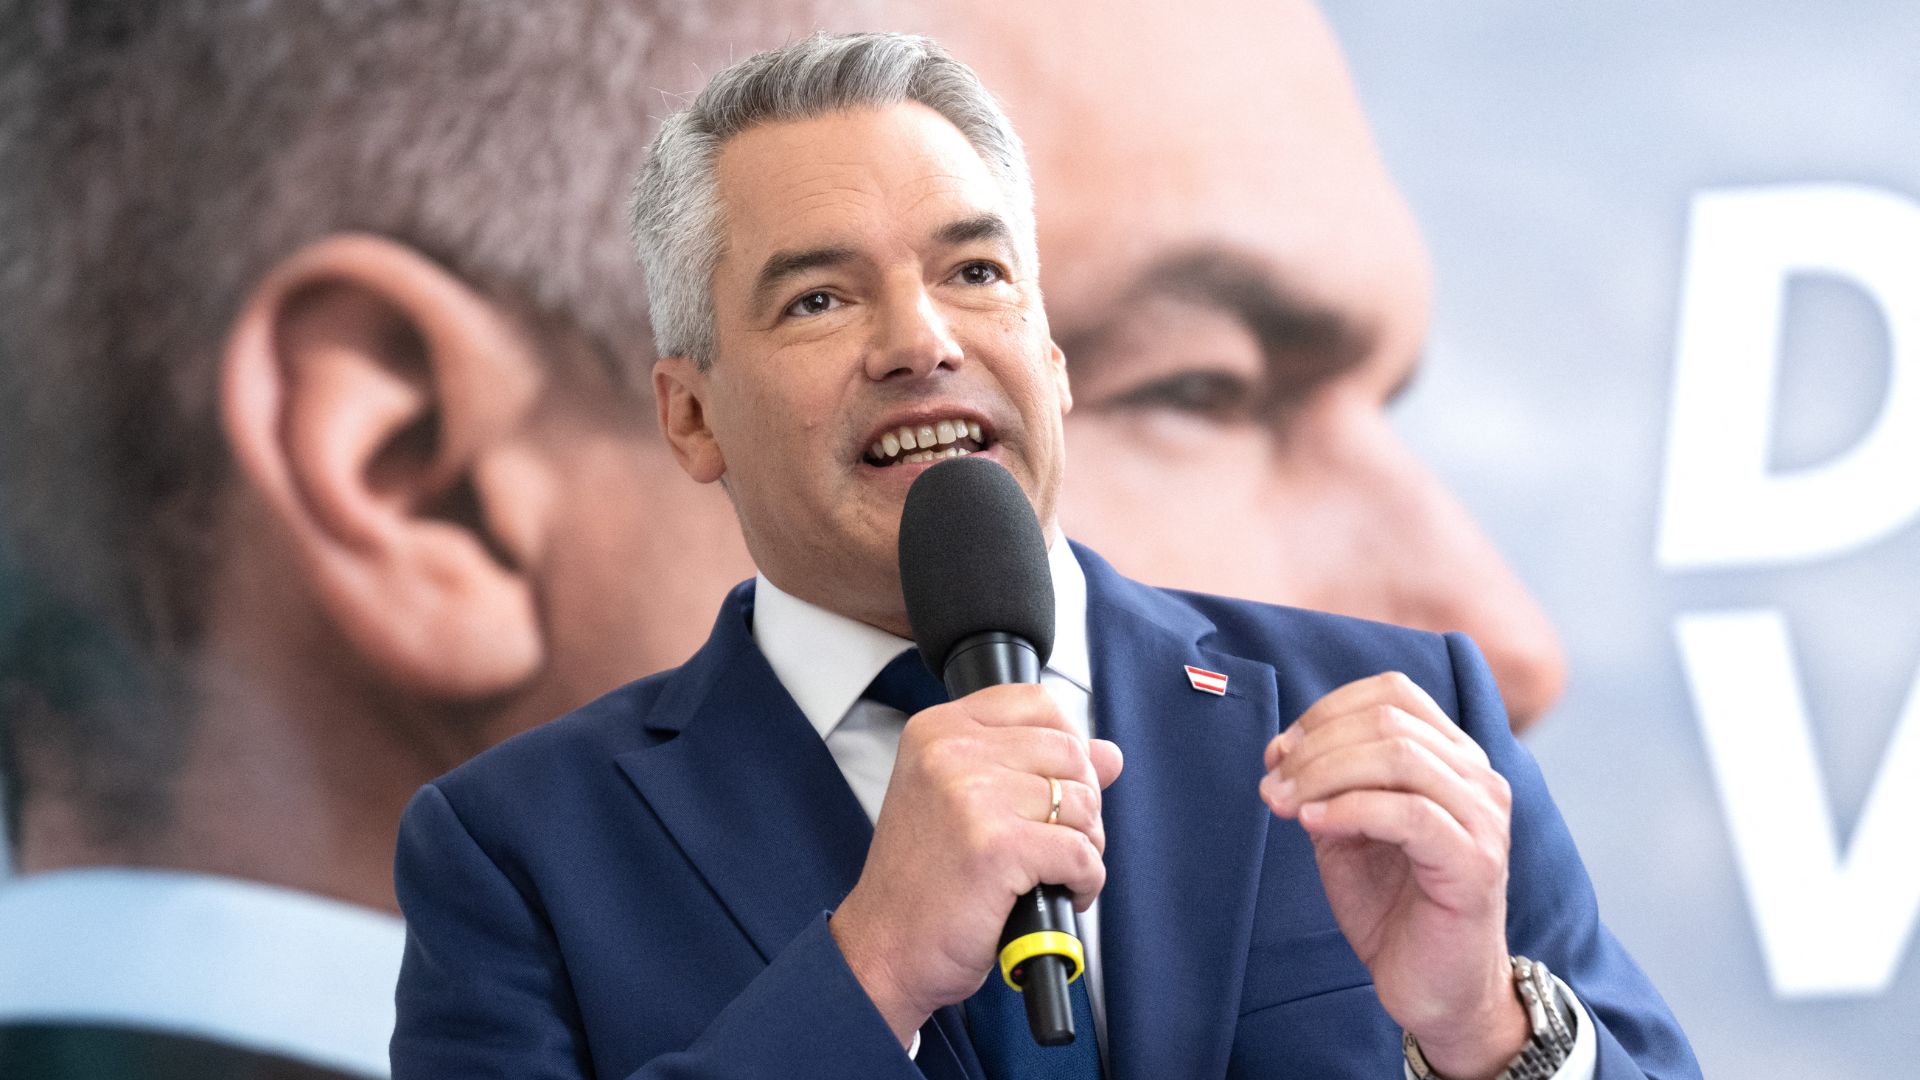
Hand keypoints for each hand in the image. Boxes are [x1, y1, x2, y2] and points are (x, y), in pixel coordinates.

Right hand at [830, 684, 1124, 1046]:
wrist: (883, 948)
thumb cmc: (921, 881)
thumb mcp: (965, 802)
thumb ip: (1033, 765)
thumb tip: (1108, 754)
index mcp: (937, 730)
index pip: (1036, 702)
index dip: (1067, 745)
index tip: (1057, 784)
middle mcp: (950, 751)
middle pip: (1068, 751)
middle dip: (1081, 801)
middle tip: (1058, 839)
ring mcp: (972, 795)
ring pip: (1080, 802)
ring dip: (1085, 844)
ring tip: (1053, 870)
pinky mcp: (997, 846)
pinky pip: (1080, 852)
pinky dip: (1085, 881)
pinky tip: (1060, 893)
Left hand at [1260, 672, 1527, 1079]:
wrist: (1435, 990)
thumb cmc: (1393, 907)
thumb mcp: (1349, 830)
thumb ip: (1328, 784)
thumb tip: (1284, 750)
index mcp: (1451, 758)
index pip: (1392, 693)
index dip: (1326, 711)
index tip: (1281, 752)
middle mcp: (1477, 777)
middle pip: (1387, 720)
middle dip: (1316, 746)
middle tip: (1273, 784)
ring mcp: (1482, 818)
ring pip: (1397, 756)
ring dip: (1324, 774)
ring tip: (1285, 805)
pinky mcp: (1475, 863)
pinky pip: (1407, 813)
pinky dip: (1348, 809)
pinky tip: (1313, 825)